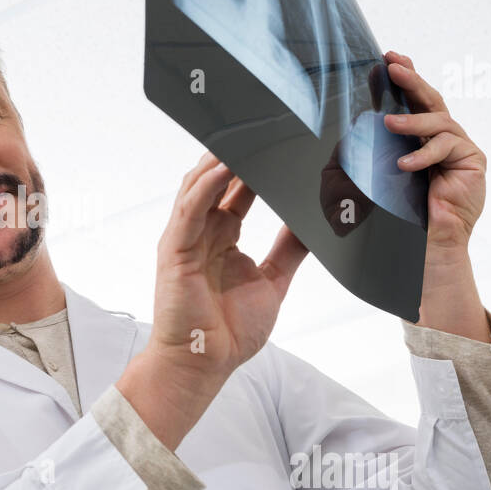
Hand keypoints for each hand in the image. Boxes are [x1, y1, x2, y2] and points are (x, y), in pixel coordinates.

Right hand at [117, 152, 308, 449]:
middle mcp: (204, 232)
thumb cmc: (231, 331)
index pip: (240, 190)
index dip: (258, 166)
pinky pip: (189, 209)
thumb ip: (290, 248)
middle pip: (219, 180)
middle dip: (238, 153)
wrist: (203, 364)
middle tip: (264, 125)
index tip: (283, 142)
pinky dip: (204, 186)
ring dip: (219, 160)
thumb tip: (315, 220)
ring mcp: (186, 238)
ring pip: (200, 186)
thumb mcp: (273, 281)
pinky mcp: (175, 250)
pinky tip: (221, 166)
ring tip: (243, 132)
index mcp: (224, 237)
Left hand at [381, 50, 486, 252]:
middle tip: (393, 66)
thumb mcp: (380, 173)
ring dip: (412, 121)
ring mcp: (461, 147)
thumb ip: (376, 148)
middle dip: (411, 81)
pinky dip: (423, 154)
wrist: (427, 243)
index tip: (388, 59)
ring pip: (439, 121)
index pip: (414, 102)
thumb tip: (357, 121)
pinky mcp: (473, 161)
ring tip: (388, 124)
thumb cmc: (404, 212)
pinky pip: (447, 147)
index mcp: (423, 137)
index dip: (404, 79)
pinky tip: (404, 164)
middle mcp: (445, 137)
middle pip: (431, 100)